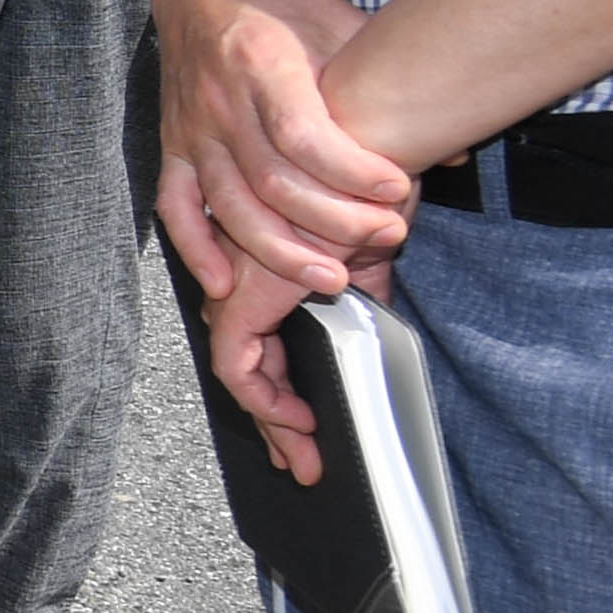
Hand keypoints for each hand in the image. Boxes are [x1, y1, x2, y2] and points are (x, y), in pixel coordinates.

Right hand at [151, 0, 411, 329]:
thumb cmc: (285, 5)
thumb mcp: (344, 25)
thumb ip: (391, 85)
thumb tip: (456, 150)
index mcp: (263, 63)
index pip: (303, 136)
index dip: (352, 173)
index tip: (398, 191)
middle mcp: (220, 101)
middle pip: (271, 181)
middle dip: (332, 222)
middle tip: (385, 236)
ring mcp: (191, 127)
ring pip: (229, 205)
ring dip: (279, 251)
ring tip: (332, 277)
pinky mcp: (173, 145)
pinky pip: (174, 206)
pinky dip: (195, 248)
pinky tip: (225, 284)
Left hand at [164, 162, 395, 488]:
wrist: (365, 152)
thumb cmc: (367, 183)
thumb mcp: (364, 248)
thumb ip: (360, 286)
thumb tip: (376, 319)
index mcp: (265, 263)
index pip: (262, 337)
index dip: (281, 385)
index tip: (307, 426)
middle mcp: (241, 275)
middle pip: (247, 362)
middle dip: (274, 419)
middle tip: (302, 460)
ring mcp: (236, 285)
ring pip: (238, 372)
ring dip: (274, 421)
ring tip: (305, 455)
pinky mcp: (243, 295)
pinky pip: (237, 364)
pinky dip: (264, 399)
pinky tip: (298, 420)